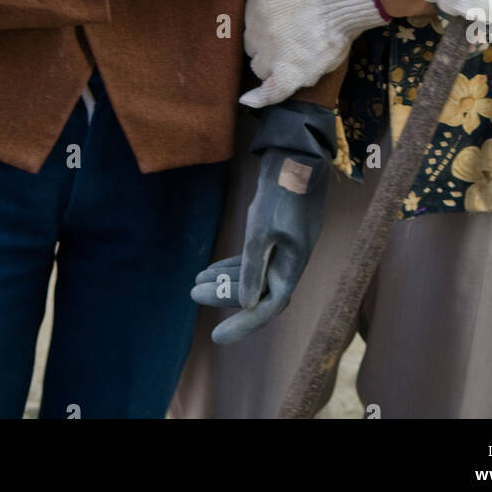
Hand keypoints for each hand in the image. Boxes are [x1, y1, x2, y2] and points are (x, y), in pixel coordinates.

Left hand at [191, 102, 335, 343]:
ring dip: (226, 280)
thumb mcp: (262, 229)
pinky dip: (233, 265)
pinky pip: (253, 258)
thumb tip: (245, 302)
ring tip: (195, 281)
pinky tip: (211, 267)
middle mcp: (289, 261)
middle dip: (225, 297)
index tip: (215, 338)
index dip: (242, 325)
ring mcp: (283, 246)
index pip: (266, 307)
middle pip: (256, 291)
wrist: (298, 153)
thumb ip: (253, 267)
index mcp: (292, 265)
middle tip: (193, 294)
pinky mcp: (275, 231)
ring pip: (252, 274)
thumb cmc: (282, 191)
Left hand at [239, 0, 386, 107]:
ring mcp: (274, 56)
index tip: (275, 29)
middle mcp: (258, 33)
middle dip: (265, 46)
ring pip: (260, 68)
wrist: (344, 0)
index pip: (248, 28)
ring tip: (290, 58)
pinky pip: (271, 92)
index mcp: (254, 9)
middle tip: (286, 41)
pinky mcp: (292, 74)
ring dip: (270, 64)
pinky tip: (247, 100)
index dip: (262, 30)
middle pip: (253, 49)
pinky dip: (260, 98)